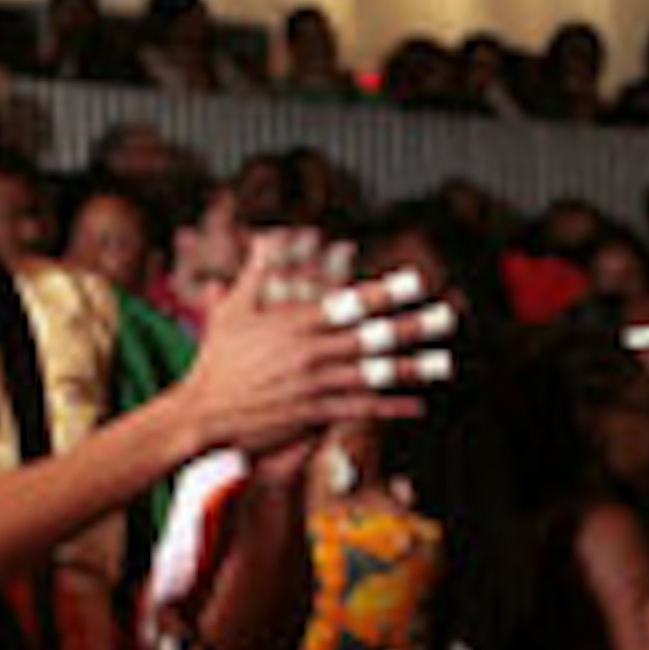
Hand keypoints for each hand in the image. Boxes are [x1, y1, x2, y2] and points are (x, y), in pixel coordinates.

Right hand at [178, 238, 453, 460]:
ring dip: (411, 368)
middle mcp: (309, 353)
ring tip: (444, 362)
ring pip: (371, 374)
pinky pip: (358, 410)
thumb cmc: (216, 359)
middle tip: (448, 317)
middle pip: (371, 337)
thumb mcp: (231, 309)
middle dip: (412, 327)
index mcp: (294, 324)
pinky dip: (389, 407)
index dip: (386, 292)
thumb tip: (267, 234)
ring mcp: (312, 385)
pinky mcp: (310, 414)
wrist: (200, 413)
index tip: (417, 281)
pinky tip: (416, 405)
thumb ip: (255, 271)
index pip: (350, 303)